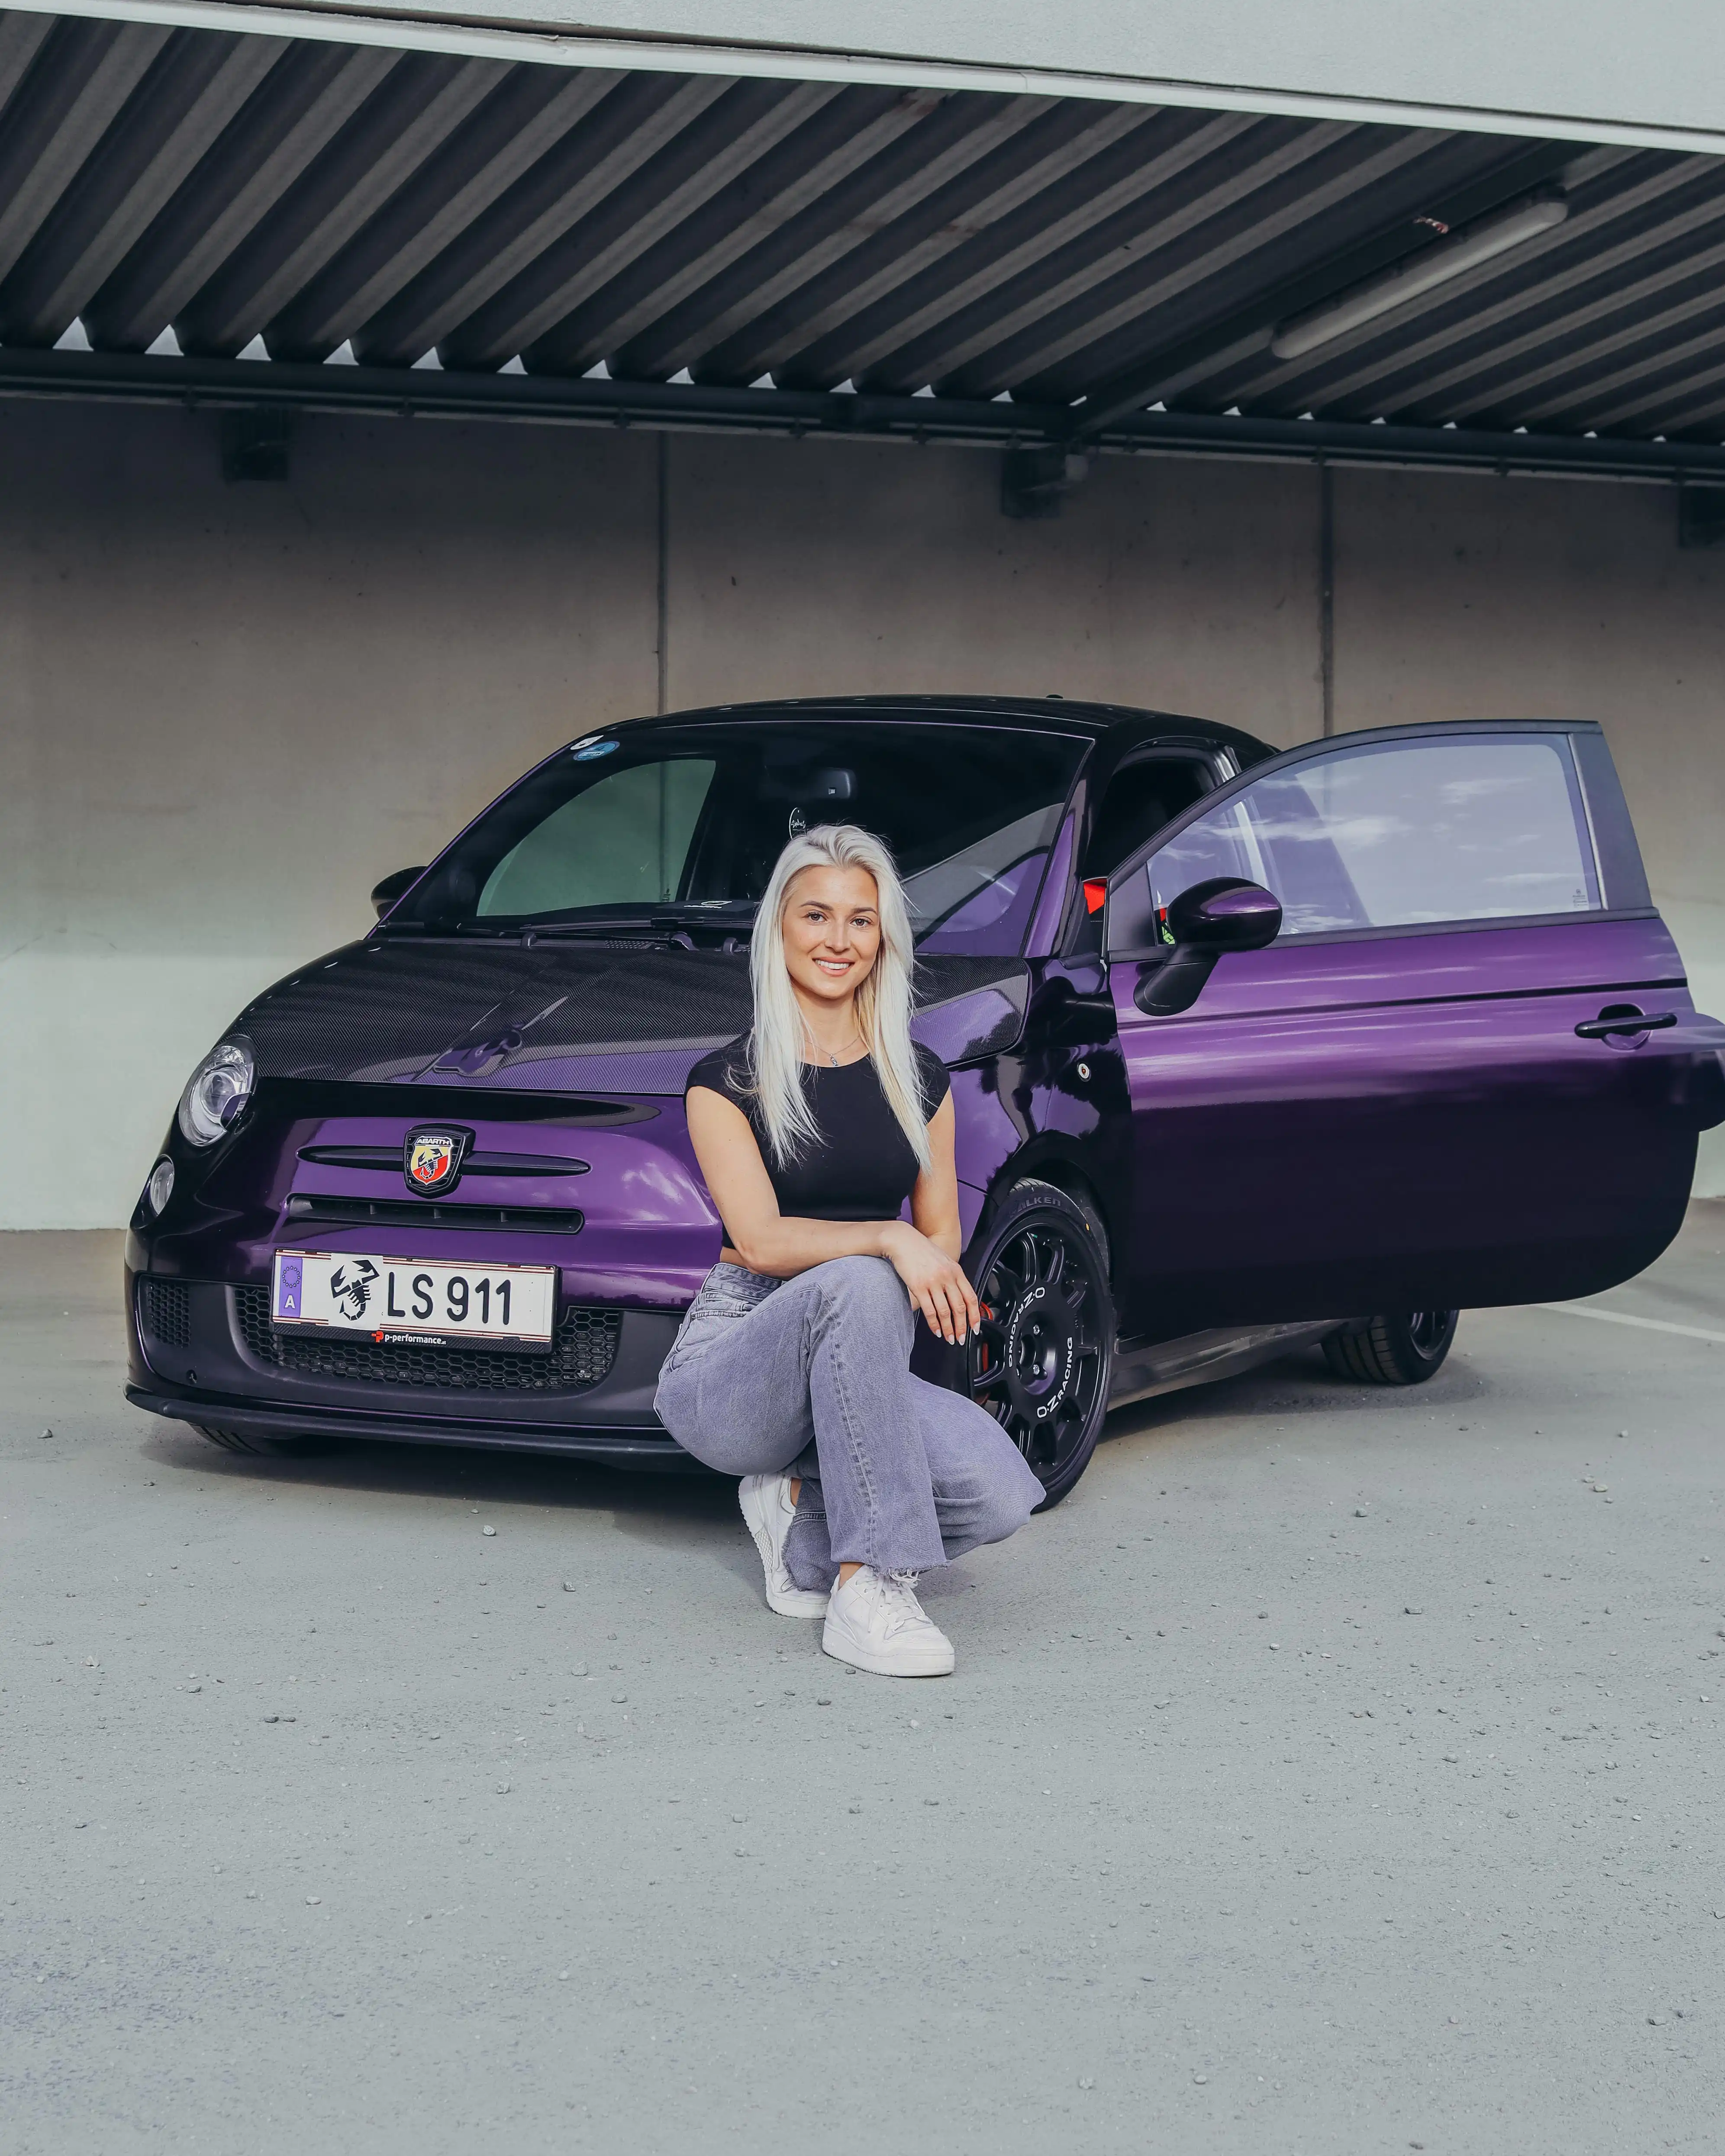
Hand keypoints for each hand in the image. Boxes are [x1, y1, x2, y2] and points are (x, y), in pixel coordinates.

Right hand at [878, 1221, 981, 1346]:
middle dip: (962, 1327)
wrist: (903, 1241)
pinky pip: (929, 1310)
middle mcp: (947, 1277)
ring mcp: (933, 1282)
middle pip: (959, 1307)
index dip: (974, 1316)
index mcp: (956, 1271)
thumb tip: (959, 1295)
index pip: (971, 1297)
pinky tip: (936, 1330)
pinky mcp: (919, 1287)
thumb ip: (953, 1277)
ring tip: (949, 1338)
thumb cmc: (922, 1251)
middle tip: (961, 1338)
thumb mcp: (944, 1261)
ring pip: (945, 1312)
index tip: (975, 1328)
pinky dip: (934, 1324)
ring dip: (948, 1328)